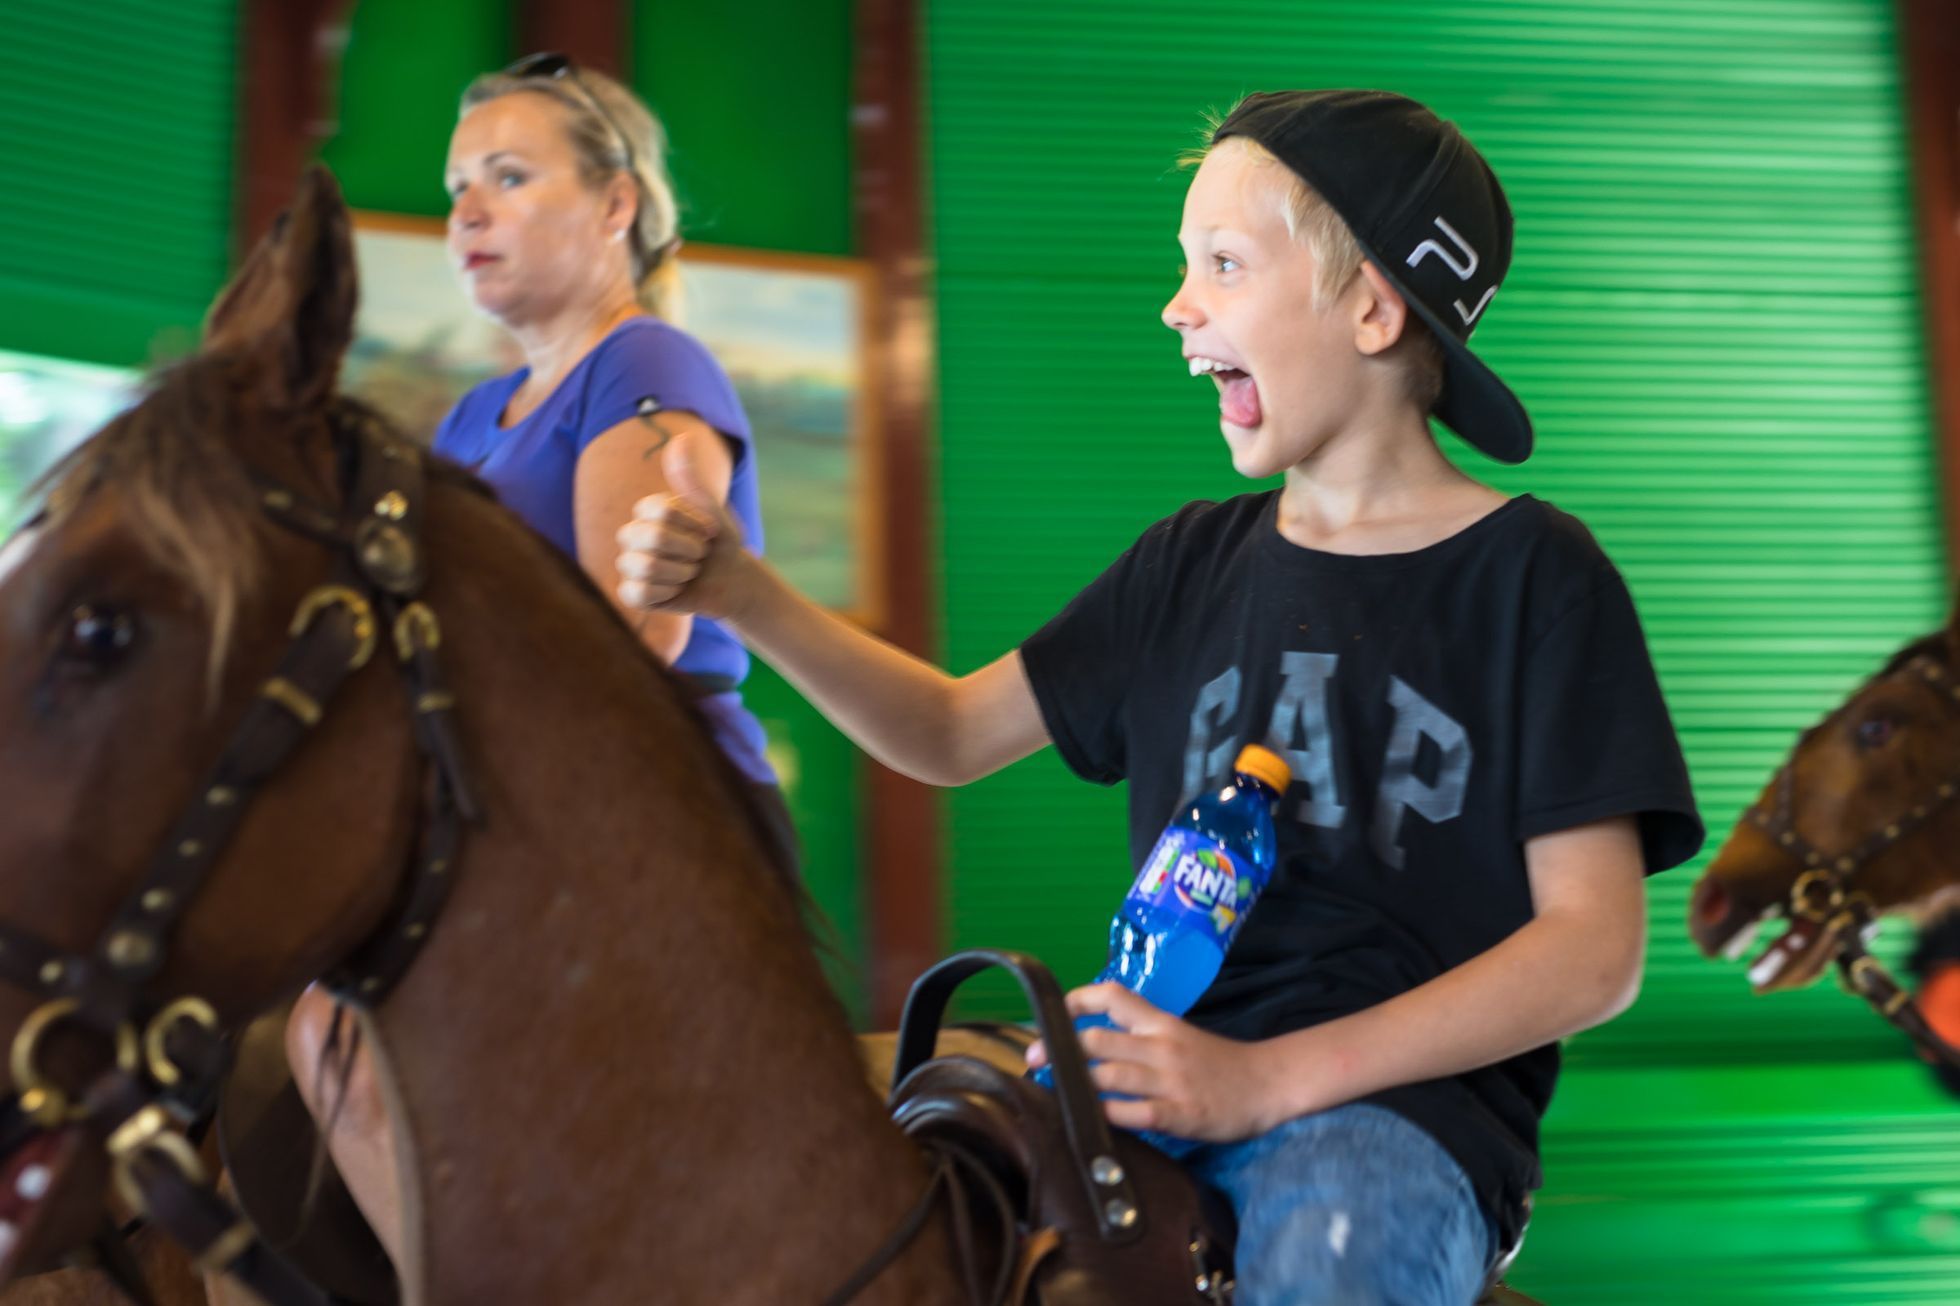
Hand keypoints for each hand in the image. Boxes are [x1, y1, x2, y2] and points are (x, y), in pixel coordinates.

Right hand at [614, 437, 754, 619]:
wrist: (731, 581)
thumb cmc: (720, 543)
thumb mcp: (714, 511)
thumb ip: (693, 480)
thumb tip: (683, 439)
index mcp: (648, 509)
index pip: (662, 511)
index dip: (694, 525)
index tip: (708, 531)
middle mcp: (632, 534)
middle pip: (652, 537)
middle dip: (690, 549)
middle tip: (700, 554)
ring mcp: (629, 563)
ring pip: (646, 567)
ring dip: (682, 573)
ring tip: (690, 572)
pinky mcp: (632, 592)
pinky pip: (639, 593)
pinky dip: (668, 593)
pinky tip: (676, 589)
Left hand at [1025, 983, 1290, 1141]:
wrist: (1266, 1084)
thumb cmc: (1216, 1062)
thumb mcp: (1177, 1035)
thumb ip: (1138, 1035)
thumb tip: (1086, 1042)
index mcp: (1160, 1022)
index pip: (1113, 996)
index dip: (1077, 1000)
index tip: (1053, 1015)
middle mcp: (1161, 1046)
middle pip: (1097, 1040)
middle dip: (1057, 1050)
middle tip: (1032, 1061)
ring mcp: (1171, 1080)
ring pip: (1109, 1077)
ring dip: (1076, 1085)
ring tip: (1056, 1092)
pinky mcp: (1181, 1114)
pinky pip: (1135, 1114)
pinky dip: (1109, 1116)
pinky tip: (1095, 1119)